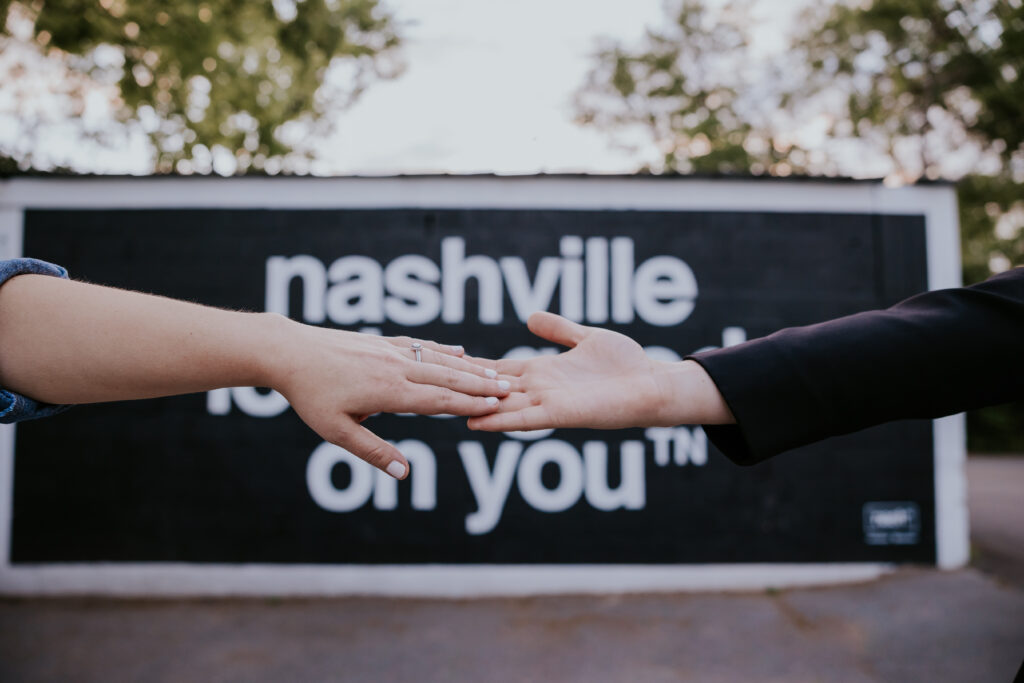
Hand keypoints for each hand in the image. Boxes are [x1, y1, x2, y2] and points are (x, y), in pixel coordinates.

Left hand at [267, 317, 511, 478]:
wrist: (288, 350)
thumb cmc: (310, 395)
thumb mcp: (336, 432)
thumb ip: (372, 451)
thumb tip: (404, 473)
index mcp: (388, 391)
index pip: (439, 400)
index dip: (470, 404)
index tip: (497, 406)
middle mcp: (396, 367)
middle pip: (447, 377)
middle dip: (480, 385)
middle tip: (509, 391)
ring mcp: (390, 351)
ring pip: (438, 360)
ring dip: (469, 368)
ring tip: (495, 375)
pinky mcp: (382, 341)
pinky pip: (421, 346)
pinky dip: (444, 350)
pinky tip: (460, 352)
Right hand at [466, 312, 731, 432]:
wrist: (653, 384)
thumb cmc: (626, 363)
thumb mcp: (586, 337)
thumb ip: (558, 329)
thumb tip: (530, 317)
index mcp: (543, 371)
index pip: (500, 368)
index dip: (473, 367)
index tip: (444, 363)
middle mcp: (541, 388)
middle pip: (493, 388)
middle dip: (464, 388)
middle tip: (427, 387)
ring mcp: (549, 403)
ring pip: (502, 406)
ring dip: (474, 408)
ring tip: (442, 410)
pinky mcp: (562, 414)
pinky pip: (525, 418)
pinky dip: (501, 420)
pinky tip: (477, 421)